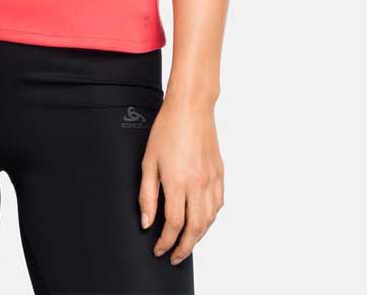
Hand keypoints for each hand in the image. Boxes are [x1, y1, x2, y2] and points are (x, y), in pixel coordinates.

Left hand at [138, 98, 223, 264]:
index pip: (174, 225)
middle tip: (174, 257)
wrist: (191, 108)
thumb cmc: (167, 130)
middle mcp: (198, 185)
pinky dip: (210, 219)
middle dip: (184, 248)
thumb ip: (147, 194)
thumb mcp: (148, 161)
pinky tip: (202, 221)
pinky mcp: (220, 174)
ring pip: (209, 220)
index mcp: (178, 182)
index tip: (158, 249)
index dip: (165, 242)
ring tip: (186, 243)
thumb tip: (147, 222)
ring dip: (198, 237)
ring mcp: (212, 180)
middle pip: (194, 229)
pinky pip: (218, 205)